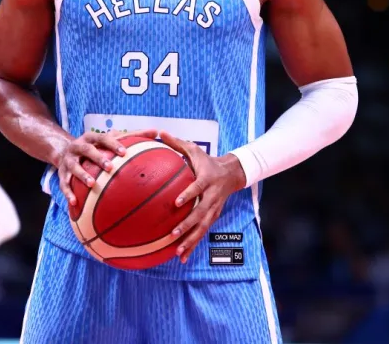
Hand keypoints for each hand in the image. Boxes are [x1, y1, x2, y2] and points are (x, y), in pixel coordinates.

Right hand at [56, 129, 158, 205]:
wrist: (63, 151)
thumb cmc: (96, 147)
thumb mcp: (109, 139)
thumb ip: (132, 136)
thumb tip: (155, 131)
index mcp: (92, 138)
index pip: (104, 138)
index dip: (113, 144)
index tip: (124, 153)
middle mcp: (78, 146)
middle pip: (87, 150)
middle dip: (97, 158)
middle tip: (110, 167)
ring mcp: (69, 160)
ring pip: (74, 167)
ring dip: (82, 175)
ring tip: (91, 184)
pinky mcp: (61, 174)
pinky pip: (63, 184)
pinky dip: (68, 193)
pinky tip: (74, 203)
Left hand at [159, 131, 246, 262]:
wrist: (231, 173)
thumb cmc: (207, 161)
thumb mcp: (194, 149)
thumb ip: (176, 143)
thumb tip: (158, 132)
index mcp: (206, 179)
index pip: (197, 188)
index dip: (188, 195)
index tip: (176, 203)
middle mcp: (211, 197)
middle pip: (200, 213)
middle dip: (187, 225)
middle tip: (173, 234)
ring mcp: (213, 209)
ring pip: (202, 227)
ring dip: (190, 240)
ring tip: (177, 251)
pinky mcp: (212, 217)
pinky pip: (202, 233)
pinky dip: (193, 245)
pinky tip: (182, 257)